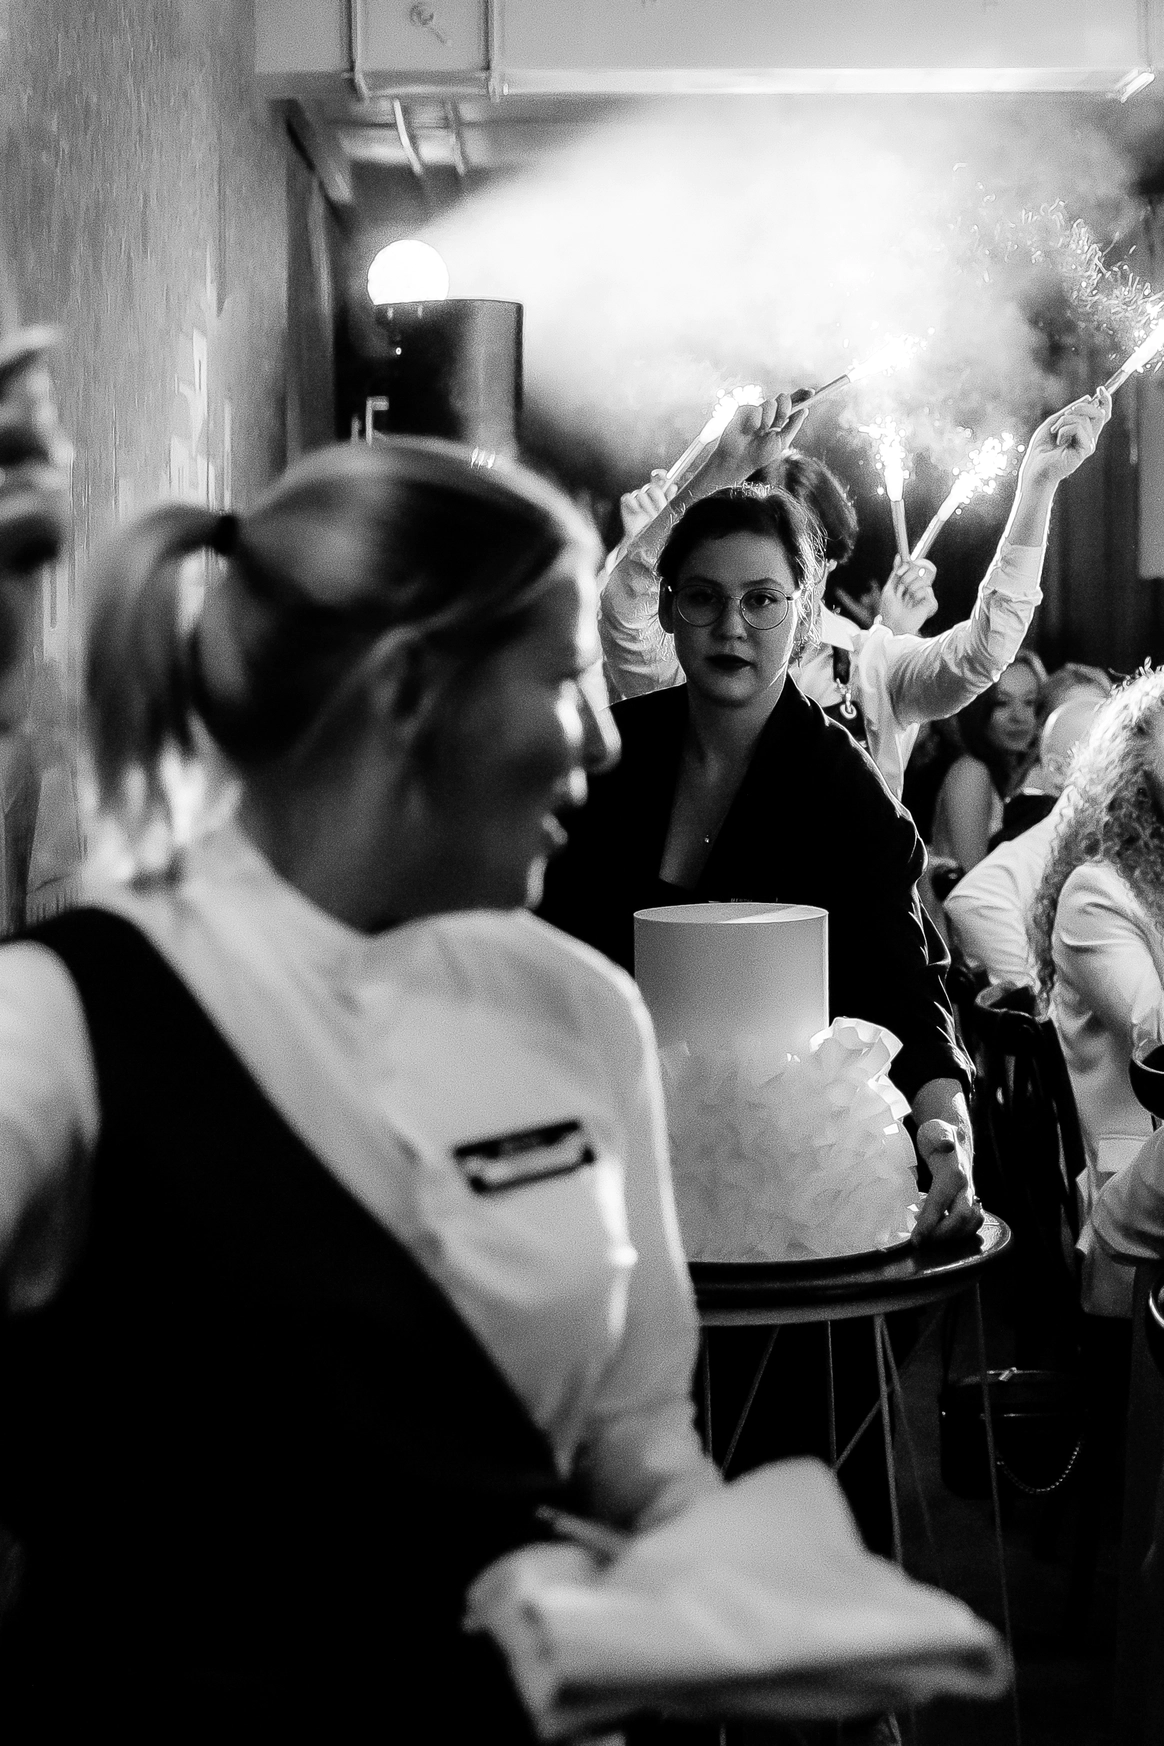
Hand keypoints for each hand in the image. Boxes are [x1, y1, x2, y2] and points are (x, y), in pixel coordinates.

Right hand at [0, 338, 71, 680]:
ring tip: (32, 539)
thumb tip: (43, 393)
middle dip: (37, 435)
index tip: (52, 340)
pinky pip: (36, 511)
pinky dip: (48, 537)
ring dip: (46, 501)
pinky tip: (31, 566)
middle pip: (5, 427)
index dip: (10, 363)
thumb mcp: (6, 519)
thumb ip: (16, 458)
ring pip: (28, 472)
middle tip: (62, 460)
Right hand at [619, 469, 676, 541]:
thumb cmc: (656, 526)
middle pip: (652, 487)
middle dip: (657, 499)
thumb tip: (673, 486)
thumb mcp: (666, 512)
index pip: (660, 478)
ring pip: (641, 493)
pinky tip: (637, 512)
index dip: (661, 475)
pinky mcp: (627, 502)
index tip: (664, 476)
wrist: (644, 540)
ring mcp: (637, 497)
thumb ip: (669, 498)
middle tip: (660, 510)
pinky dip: (633, 505)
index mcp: (660, 493)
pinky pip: (629, 497)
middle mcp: (648, 494)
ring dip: (647, 506)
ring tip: (650, 517)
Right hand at [702, 393, 807, 488]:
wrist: (738, 460)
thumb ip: (793, 426)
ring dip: (768, 420)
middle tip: (780, 422)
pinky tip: (749, 431)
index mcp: (781, 419)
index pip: (794, 403)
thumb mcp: (781, 442)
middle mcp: (770, 412)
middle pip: (784, 398)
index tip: (812, 392)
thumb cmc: (760, 454)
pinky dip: (755, 422)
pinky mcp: (744, 409)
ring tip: (760, 433)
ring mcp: (757, 410)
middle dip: (785, 408)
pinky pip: (755, 409)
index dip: (803, 395)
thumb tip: (805, 410)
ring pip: (770, 403)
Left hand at [878, 557, 937, 635]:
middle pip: (917, 570)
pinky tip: (915, 604)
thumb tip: (898, 557)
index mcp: (905, 583)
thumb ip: (895, 573)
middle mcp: (914, 587)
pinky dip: (918, 596)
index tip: (901, 570)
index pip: (910, 567)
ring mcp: (922, 594)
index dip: (906, 566)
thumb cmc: (890, 610)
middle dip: (907, 578)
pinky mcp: (929, 601)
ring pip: (922, 580)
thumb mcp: (889, 589)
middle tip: (902, 589)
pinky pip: (927, 590)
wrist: (895, 625)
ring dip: (912, 589)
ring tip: (908, 600)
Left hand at [911, 1118, 982, 1244]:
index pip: (941, 1203)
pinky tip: (940, 1232)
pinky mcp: (967, 1199)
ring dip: (952, 1236)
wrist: (956, 1133)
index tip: (916, 1240)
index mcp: (953, 1173)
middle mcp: (965, 1186)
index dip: (929, 1223)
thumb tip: (946, 1144)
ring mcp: (968, 1194)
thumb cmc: (939, 1133)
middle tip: (921, 1242)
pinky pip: (969, 1222)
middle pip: (961, 1219)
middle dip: (942, 1234)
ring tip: (929, 1238)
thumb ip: (940, 1136)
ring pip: (969, 1223)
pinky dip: (958, 1232)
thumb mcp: (936, 1130)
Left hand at [1020, 389, 1110, 488]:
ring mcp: (1088, 444)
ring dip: (1064, 421)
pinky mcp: (1085, 450)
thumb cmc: (1042, 448)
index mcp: (1083, 431)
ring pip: (1084, 419)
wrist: (1035, 467)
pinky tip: (1058, 441)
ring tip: (1055, 433)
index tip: (1100, 389)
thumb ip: (1070, 411)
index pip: (1101, 414)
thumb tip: (1089, 397)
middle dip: (1082, 407)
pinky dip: (1064, 430)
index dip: (1105, 400)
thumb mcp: (1054, 422)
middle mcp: (1089, 438)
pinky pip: (1078, 428)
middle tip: (1065, 414)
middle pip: (1099, 413)